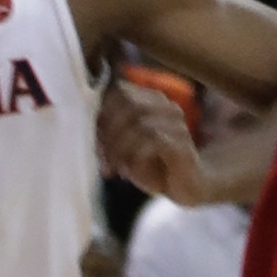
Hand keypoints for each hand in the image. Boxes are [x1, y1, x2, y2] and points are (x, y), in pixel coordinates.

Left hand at [100, 77, 206, 201]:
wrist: (189, 185)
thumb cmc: (154, 163)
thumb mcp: (127, 146)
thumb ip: (110, 131)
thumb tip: (87, 126)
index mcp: (153, 100)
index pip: (120, 91)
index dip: (102, 113)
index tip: (96, 139)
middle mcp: (168, 107)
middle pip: (128, 103)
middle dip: (109, 130)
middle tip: (102, 155)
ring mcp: (178, 126)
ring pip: (139, 122)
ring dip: (120, 148)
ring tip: (114, 167)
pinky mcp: (182, 147)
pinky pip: (153, 141)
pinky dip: (135, 157)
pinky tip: (129, 172)